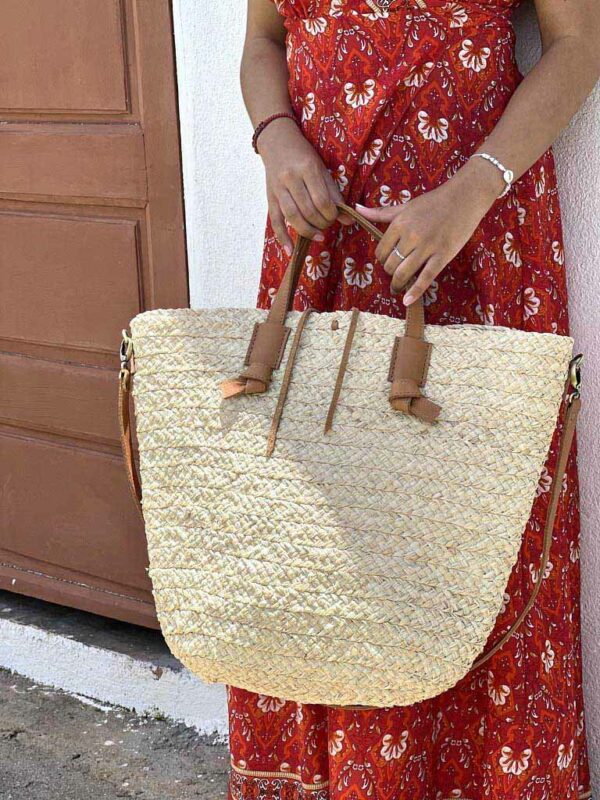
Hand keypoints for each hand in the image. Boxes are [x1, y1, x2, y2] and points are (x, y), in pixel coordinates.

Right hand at [257, 117, 349, 254]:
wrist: (276, 141)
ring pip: (293, 217)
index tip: (336, 216)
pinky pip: (275, 221)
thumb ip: (334, 193)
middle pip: (308, 211)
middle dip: (321, 223)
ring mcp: (278, 189)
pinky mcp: (269, 198)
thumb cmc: (303, 155)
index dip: (332, 214)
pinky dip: (283, 238)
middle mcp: (291, 178)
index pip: (322, 200)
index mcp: (307, 168)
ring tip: (318, 235)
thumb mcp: (321, 168)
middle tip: (327, 224)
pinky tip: (290, 250)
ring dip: (308, 231)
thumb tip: (349, 219)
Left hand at [356, 159, 501, 304]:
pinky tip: (407, 301)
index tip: (387, 261)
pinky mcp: (443, 256)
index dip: (382, 260)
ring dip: (397, 284)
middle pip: (390, 265)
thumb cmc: (434, 201)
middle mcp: (411, 236)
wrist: (465, 197)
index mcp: (400, 224)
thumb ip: (381, 213)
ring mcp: (427, 247)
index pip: (381, 251)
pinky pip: (426, 278)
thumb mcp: (405, 206)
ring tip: (397, 288)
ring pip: (403, 274)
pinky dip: (415, 292)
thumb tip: (357, 209)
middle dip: (390, 272)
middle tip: (395, 274)